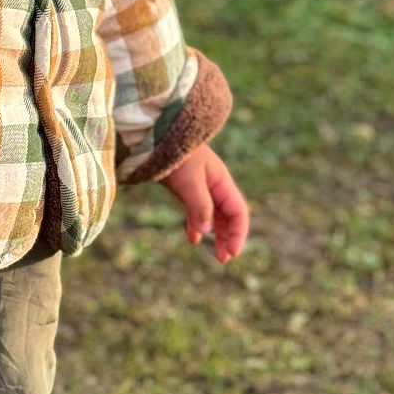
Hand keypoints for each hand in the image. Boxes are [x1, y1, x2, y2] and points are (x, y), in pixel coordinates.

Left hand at [160, 145, 249, 263]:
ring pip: (213, 215)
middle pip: (228, 216)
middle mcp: (214, 185)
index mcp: (221, 182)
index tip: (232, 253)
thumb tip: (206, 232)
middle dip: (228, 237)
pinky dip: (197, 225)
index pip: (238, 212)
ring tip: (214, 254)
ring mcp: (200, 186)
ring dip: (215, 234)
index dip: (238, 233)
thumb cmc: (175, 154)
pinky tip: (192, 238)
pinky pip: (197, 210)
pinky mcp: (185, 187)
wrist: (155, 134)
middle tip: (223, 259)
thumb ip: (199, 205)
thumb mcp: (189, 181)